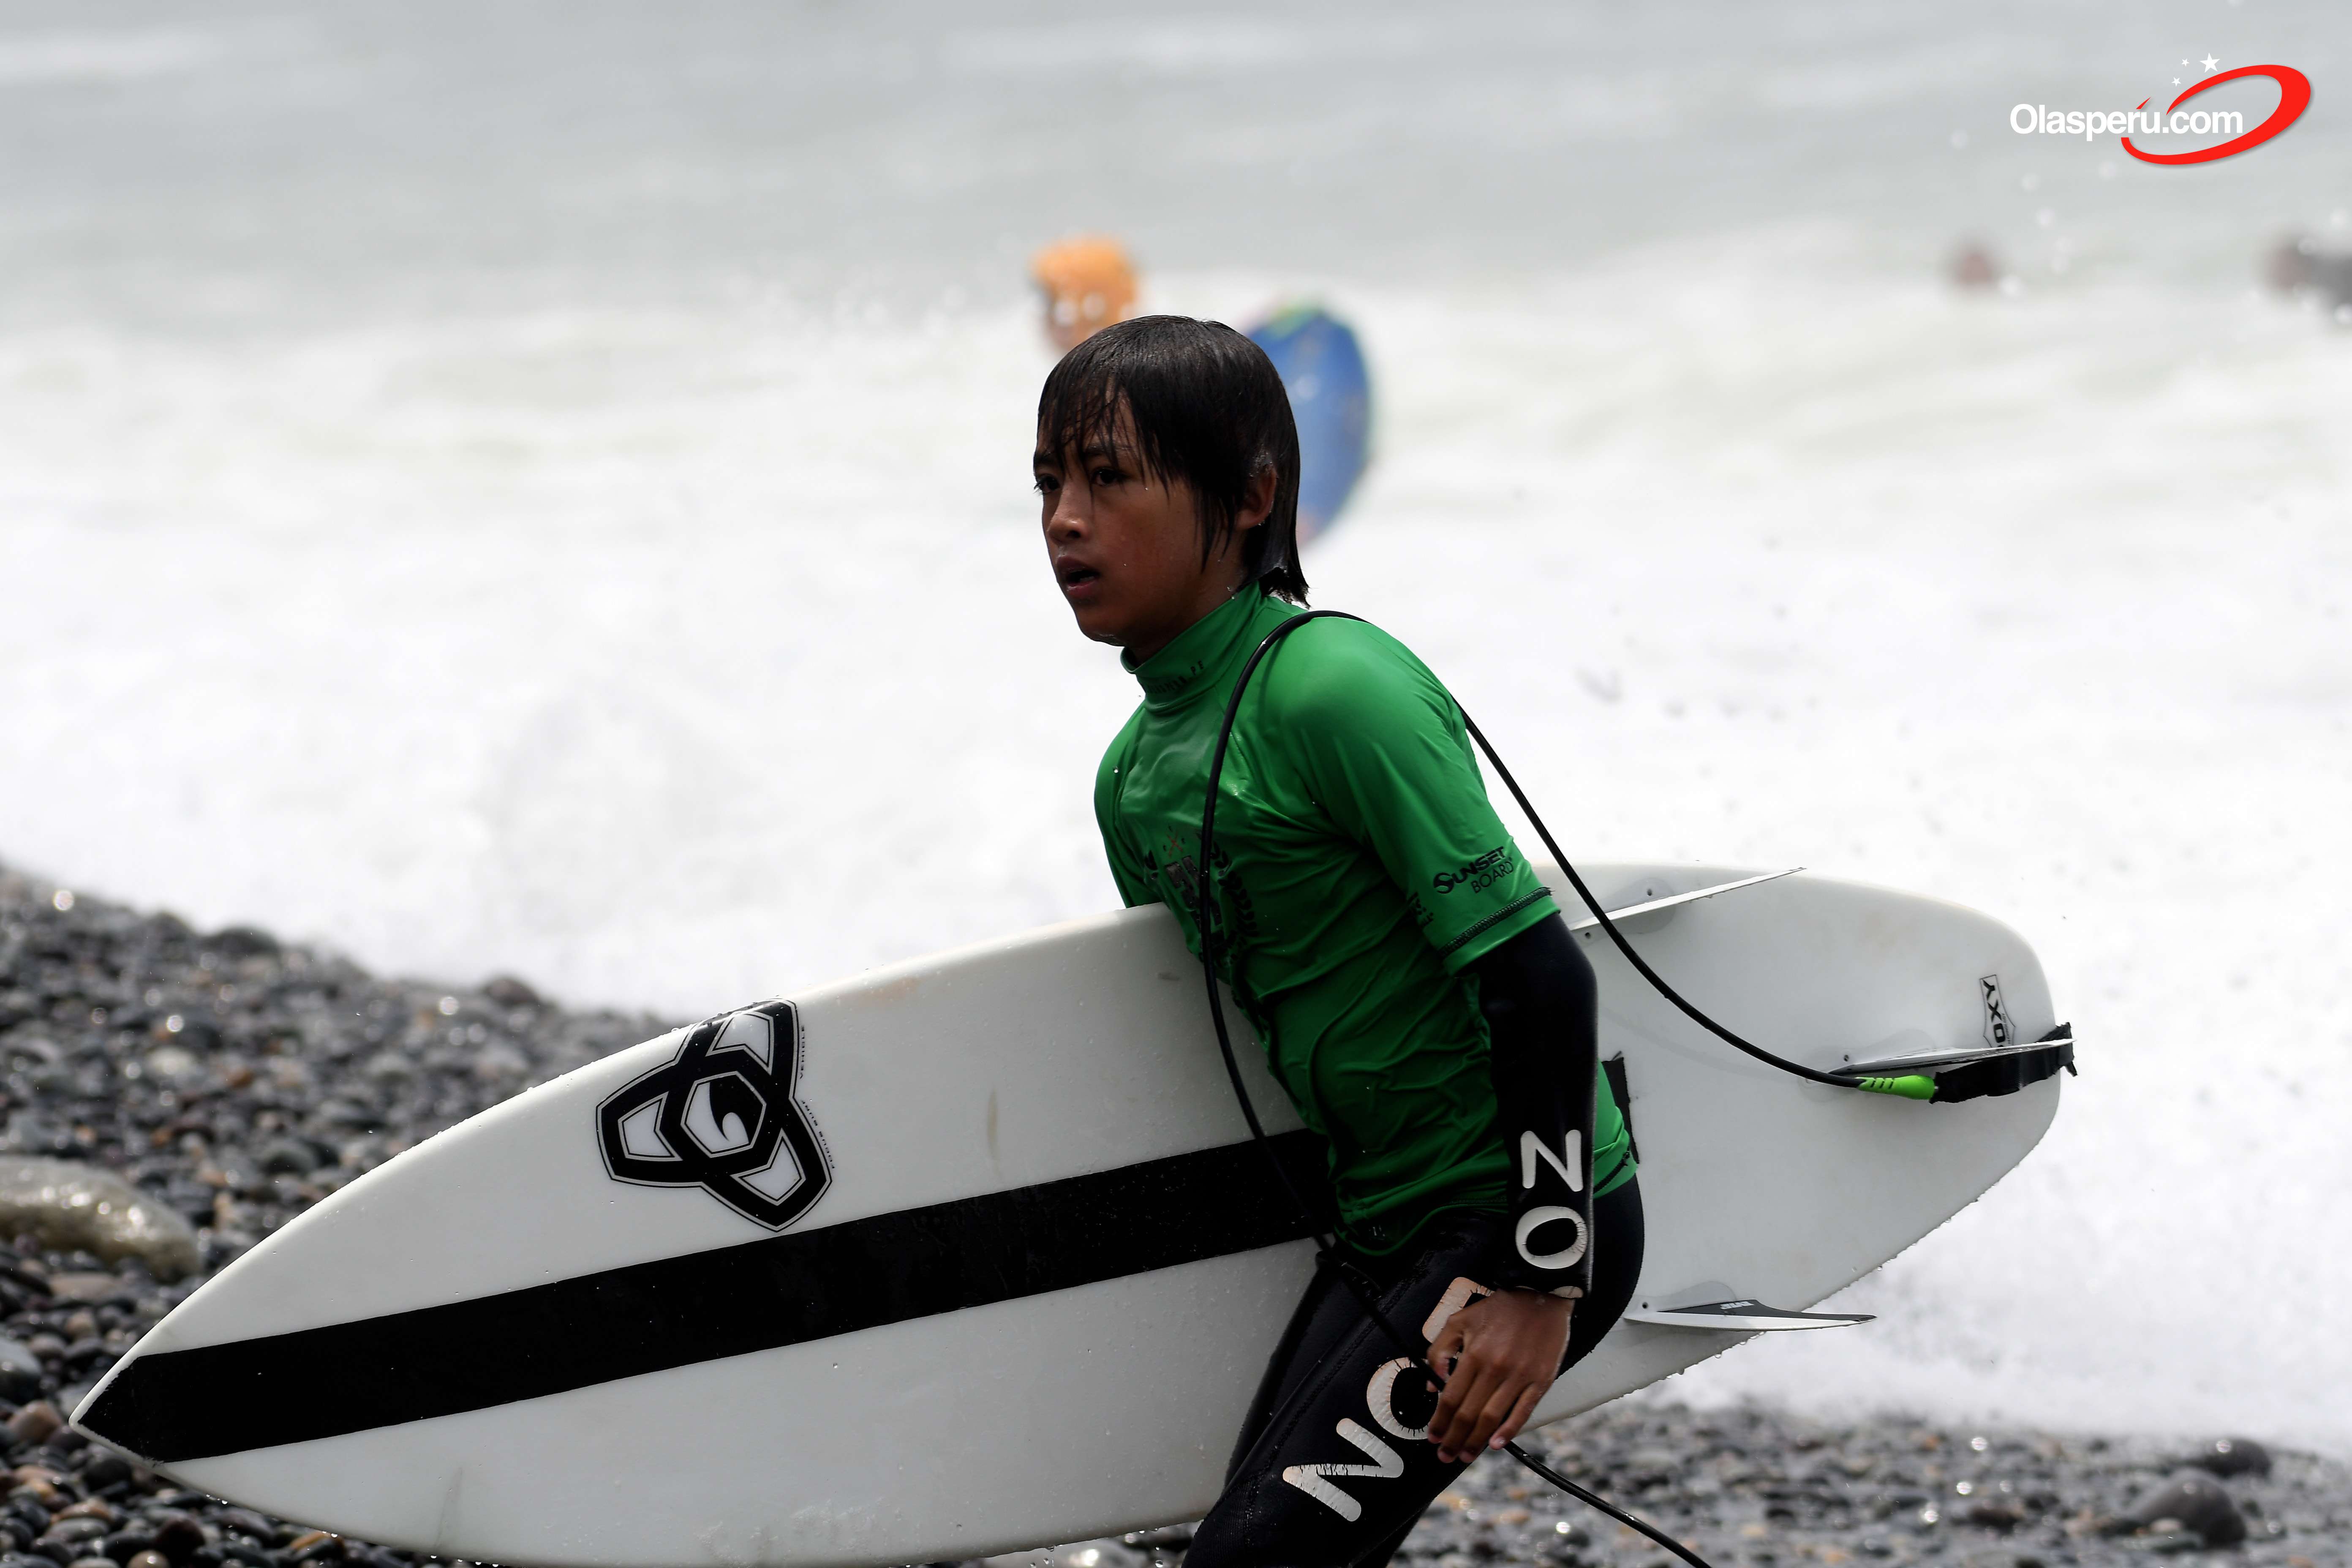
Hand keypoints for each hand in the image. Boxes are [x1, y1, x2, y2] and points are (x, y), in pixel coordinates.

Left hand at [1425, 1289, 1572, 1463]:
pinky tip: (1496, 1444)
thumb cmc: (1500, 1309)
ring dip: (1477, 1441)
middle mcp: (1495, 1368)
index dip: (1440, 1421)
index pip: (1450, 1398)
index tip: (1433, 1436)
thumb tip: (1433, 1383)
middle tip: (1445, 1455)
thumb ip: (1439, 1350)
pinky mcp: (1541, 1380)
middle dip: (1454, 1439)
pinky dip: (1509, 1431)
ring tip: (1466, 1455)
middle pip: (1469, 1413)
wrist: (1540, 1295)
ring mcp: (1520, 1376)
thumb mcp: (1459, 1321)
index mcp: (1473, 1354)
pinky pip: (1523, 1412)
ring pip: (1493, 1418)